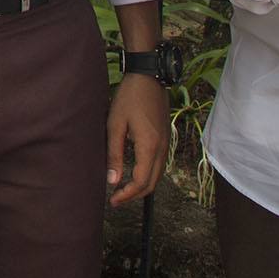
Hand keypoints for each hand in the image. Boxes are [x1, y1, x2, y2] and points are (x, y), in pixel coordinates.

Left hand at [107, 74, 167, 204]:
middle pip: (152, 183)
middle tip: (116, 198)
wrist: (148, 76)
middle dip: (135, 195)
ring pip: (158, 175)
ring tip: (122, 188)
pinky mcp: (165, 138)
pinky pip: (159, 164)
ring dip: (142, 186)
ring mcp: (166, 143)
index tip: (113, 201)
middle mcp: (162, 148)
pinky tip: (134, 172)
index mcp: (150, 147)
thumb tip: (112, 181)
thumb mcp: (115, 125)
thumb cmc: (128, 98)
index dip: (127, 195)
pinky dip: (148, 174)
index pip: (141, 182)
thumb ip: (114, 154)